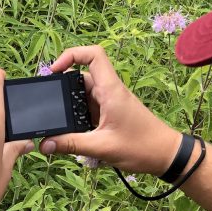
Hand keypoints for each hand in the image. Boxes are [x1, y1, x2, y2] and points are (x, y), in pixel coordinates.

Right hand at [39, 45, 182, 175]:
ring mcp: (111, 102)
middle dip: (63, 89)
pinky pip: (89, 109)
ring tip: (59, 123)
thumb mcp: (102, 147)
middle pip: (81, 77)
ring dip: (71, 107)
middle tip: (50, 104)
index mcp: (111, 90)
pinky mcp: (111, 114)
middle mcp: (110, 92)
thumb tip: (44, 144)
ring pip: (83, 95)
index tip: (55, 71)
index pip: (93, 55)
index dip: (71, 55)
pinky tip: (72, 134)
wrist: (167, 155)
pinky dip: (78, 118)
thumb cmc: (142, 147)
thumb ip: (71, 144)